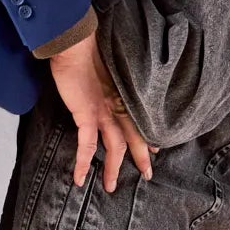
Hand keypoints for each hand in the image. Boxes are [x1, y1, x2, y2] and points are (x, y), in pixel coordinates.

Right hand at [49, 33, 153, 192]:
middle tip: (148, 174)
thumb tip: (101, 81)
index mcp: (121, 94)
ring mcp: (102, 112)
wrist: (75, 43)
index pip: (137, 120)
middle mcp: (116, 106)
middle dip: (141, 157)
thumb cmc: (86, 49)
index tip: (154, 148)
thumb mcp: (101, 67)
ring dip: (112, 169)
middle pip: (133, 137)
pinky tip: (79, 178)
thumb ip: (104, 79)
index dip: (146, 136)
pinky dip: (82, 163)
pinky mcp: (86, 115)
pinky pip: (86, 145)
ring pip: (115, 147)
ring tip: (111, 186)